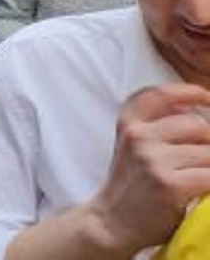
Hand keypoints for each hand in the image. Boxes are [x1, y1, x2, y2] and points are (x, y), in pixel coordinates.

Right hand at [85, 85, 209, 254]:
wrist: (113, 221)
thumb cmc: (131, 183)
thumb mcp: (132, 145)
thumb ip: (156, 124)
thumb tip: (199, 114)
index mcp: (128, 122)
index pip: (161, 94)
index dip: (190, 92)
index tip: (207, 97)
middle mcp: (138, 135)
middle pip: (196, 124)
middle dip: (209, 142)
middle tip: (202, 159)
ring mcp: (152, 159)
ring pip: (208, 151)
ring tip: (200, 175)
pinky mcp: (169, 184)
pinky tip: (203, 187)